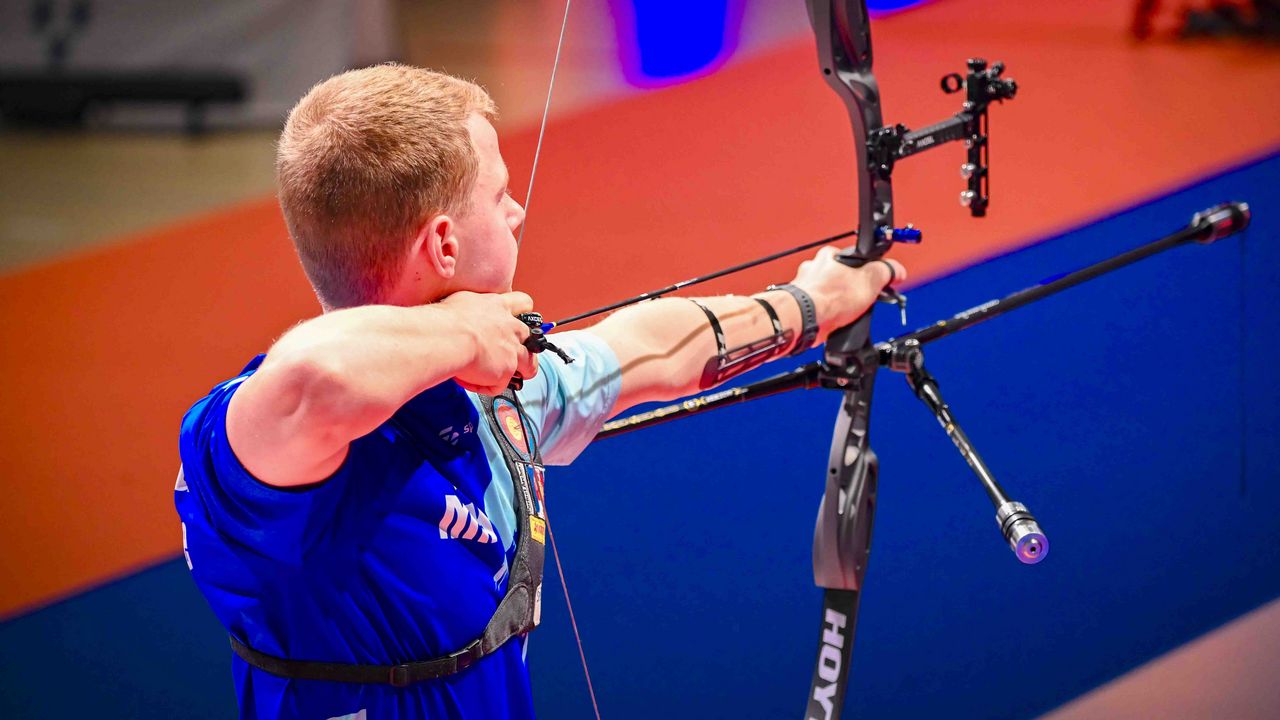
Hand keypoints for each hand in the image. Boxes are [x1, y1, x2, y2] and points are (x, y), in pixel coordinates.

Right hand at [438, 291, 539, 394]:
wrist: (447, 337)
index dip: (522, 313)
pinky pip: (498, 385)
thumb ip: (473, 308)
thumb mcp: (463, 301)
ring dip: (519, 372)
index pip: (523, 302)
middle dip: (525, 347)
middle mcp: (511, 328)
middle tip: (508, 353)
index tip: (516, 319)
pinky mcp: (506, 370)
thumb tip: (464, 315)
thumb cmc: (447, 319)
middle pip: (532, 338)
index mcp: (499, 306)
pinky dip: (483, 386)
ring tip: (498, 376)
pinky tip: (469, 381)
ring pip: (529, 365)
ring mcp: (512, 350)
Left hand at [789, 247, 906, 341]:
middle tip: (861, 302)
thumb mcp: (870, 280)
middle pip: (842, 278)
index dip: (869, 273)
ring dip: (839, 305)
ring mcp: (806, 287)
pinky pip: (820, 310)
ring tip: (846, 314)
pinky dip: (828, 316)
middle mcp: (815, 268)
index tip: (876, 285)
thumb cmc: (829, 298)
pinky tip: (833, 321)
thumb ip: (885, 271)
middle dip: (852, 291)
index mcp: (831, 255)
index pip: (856, 260)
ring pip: (830, 295)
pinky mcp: (801, 305)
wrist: (803, 320)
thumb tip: (896, 270)